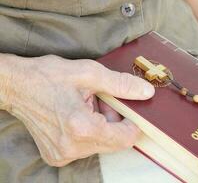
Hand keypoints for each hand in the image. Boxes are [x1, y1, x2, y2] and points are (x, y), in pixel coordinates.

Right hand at [0, 54, 153, 166]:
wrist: (17, 86)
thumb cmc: (49, 76)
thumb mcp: (89, 73)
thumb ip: (121, 84)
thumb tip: (146, 92)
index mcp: (81, 127)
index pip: (125, 138)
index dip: (133, 124)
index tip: (130, 110)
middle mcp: (72, 147)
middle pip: (114, 143)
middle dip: (115, 123)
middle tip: (102, 102)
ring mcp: (63, 155)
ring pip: (100, 145)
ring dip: (102, 127)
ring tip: (87, 107)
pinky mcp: (57, 156)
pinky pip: (86, 148)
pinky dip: (89, 134)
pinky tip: (78, 117)